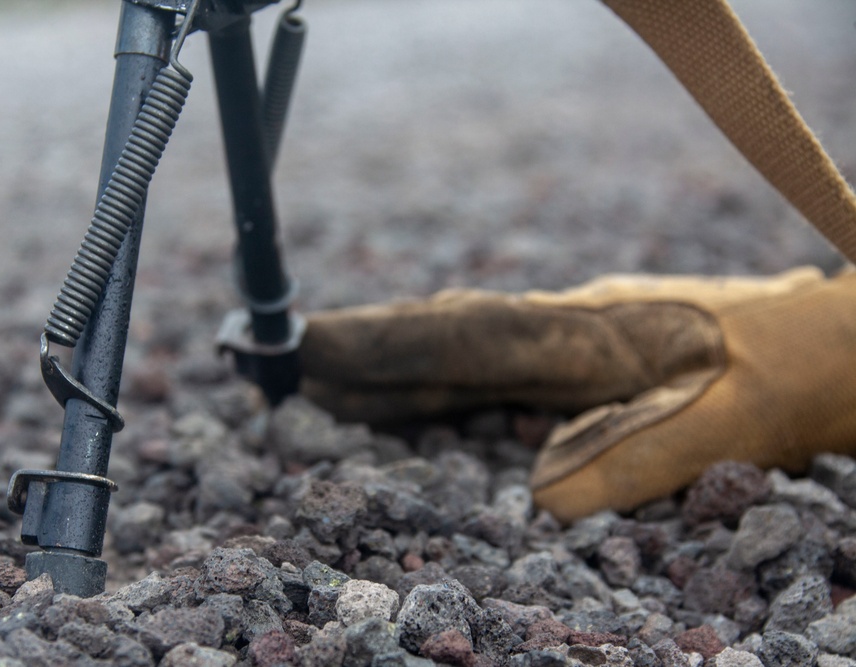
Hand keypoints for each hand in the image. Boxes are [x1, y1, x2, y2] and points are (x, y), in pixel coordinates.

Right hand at [298, 267, 855, 520]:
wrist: (833, 345)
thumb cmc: (791, 380)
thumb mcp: (732, 426)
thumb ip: (638, 458)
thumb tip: (539, 501)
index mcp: (595, 334)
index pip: (469, 338)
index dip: (385, 345)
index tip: (308, 344)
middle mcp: (569, 330)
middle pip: (448, 340)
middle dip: (364, 352)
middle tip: (279, 361)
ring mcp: (572, 343)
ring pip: (463, 353)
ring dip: (391, 368)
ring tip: (318, 380)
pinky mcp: (580, 362)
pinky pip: (488, 374)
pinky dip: (433, 385)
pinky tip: (406, 401)